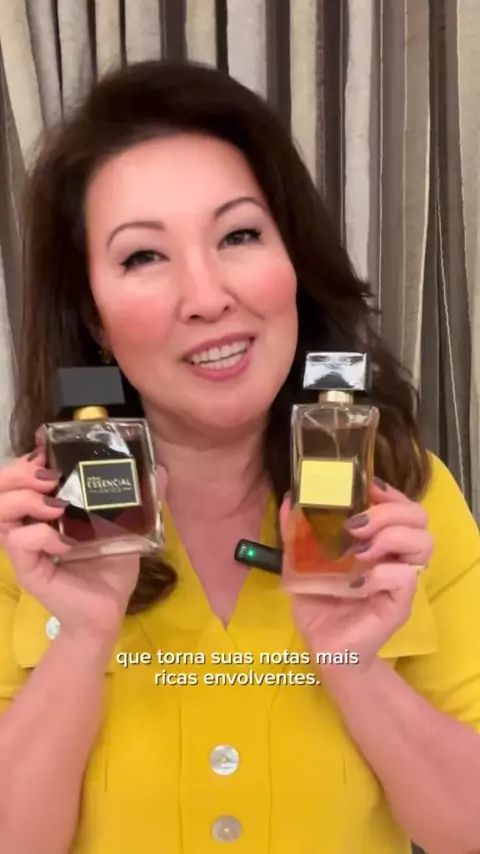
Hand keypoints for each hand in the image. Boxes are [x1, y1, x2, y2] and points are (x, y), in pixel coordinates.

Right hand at [0, 448, 140, 641]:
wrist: (107, 613)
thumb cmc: (109, 571)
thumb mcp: (125, 528)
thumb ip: (139, 500)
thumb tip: (162, 471)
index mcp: (45, 511)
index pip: (19, 477)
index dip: (27, 461)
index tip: (48, 451)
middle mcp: (28, 525)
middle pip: (0, 488)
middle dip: (19, 473)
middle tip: (49, 475)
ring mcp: (25, 548)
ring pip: (1, 511)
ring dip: (26, 499)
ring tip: (55, 504)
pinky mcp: (29, 569)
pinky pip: (20, 542)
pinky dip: (41, 535)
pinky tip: (64, 542)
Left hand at [280, 478, 433, 672]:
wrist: (323, 646)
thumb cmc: (319, 602)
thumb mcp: (300, 561)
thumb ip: (296, 531)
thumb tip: (290, 497)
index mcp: (377, 539)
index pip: (401, 504)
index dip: (388, 492)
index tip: (364, 489)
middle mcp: (395, 555)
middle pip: (418, 516)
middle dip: (389, 510)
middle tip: (355, 525)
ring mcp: (401, 579)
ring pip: (423, 542)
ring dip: (391, 536)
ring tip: (360, 550)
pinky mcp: (399, 604)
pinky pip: (405, 577)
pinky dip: (381, 573)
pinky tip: (358, 583)